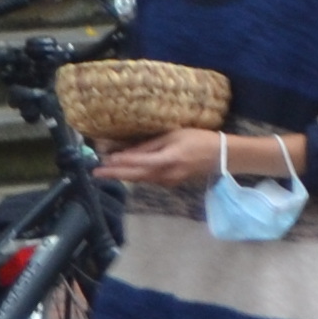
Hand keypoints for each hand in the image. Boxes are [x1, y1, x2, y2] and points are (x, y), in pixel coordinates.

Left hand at [101, 126, 278, 189]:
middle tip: (96, 173)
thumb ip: (151, 145)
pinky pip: (148, 180)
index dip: (121, 162)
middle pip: (135, 175)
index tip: (104, 161)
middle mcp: (166, 174)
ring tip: (105, 173)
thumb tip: (128, 150)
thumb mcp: (174, 135)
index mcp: (168, 159)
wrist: (222, 156)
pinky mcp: (170, 182)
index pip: (139, 162)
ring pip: (140, 179)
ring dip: (123, 176)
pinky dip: (135, 176)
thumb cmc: (199, 139)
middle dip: (115, 174)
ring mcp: (168, 181)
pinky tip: (126, 173)